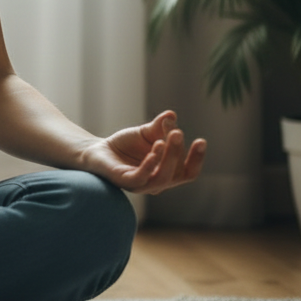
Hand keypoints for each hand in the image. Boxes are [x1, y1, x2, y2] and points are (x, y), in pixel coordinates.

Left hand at [82, 110, 205, 194]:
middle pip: (177, 173)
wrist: (98, 149)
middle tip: (176, 132)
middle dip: (178, 151)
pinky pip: (140, 178)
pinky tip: (153, 151)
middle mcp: (158, 183)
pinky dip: (149, 166)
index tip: (201, 140)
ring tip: (164, 139)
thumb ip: (159, 126)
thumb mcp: (146, 133)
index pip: (189, 171)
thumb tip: (171, 115)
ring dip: (167, 158)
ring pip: (162, 177)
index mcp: (167, 173)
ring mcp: (142, 185)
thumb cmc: (126, 145)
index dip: (197, 158)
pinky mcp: (125, 182)